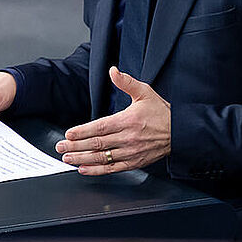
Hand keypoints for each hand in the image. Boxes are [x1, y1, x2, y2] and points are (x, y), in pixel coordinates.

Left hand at [56, 67, 170, 174]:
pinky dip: (97, 170)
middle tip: (61, 147)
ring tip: (68, 158)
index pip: (100, 127)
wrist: (181, 132)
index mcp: (128, 121)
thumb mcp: (145, 92)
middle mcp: (128, 138)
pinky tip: (84, 169)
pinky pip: (112, 168)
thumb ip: (126, 82)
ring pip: (102, 158)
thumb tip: (113, 71)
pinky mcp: (134, 162)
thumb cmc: (161, 112)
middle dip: (76, 146)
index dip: (83, 131)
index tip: (69, 134)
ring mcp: (131, 152)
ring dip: (82, 159)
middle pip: (97, 144)